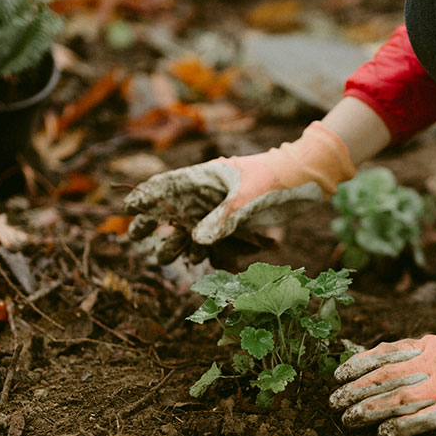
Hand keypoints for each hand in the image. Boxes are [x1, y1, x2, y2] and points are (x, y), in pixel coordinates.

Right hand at [125, 121, 354, 262]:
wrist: (306, 179)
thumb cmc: (277, 178)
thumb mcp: (249, 198)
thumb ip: (222, 219)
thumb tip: (195, 241)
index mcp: (206, 176)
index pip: (168, 184)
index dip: (147, 196)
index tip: (129, 208)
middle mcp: (209, 192)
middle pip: (174, 207)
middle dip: (154, 222)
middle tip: (136, 237)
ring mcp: (221, 207)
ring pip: (191, 226)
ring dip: (178, 241)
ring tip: (164, 257)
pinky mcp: (235, 221)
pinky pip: (213, 237)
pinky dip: (205, 248)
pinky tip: (196, 259)